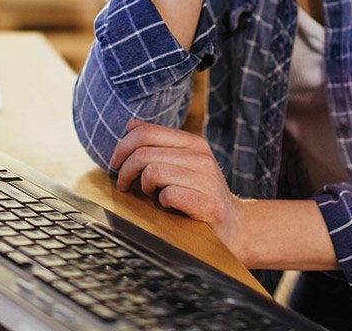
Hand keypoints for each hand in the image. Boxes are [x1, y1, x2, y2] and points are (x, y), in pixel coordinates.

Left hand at [109, 118, 245, 254]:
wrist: (234, 226)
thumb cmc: (199, 195)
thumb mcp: (182, 163)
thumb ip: (158, 145)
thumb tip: (131, 125)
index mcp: (193, 142)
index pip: (146, 132)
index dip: (122, 147)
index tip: (116, 164)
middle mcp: (201, 156)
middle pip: (144, 152)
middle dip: (125, 170)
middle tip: (124, 185)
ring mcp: (207, 180)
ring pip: (154, 172)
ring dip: (144, 186)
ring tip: (150, 194)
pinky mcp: (208, 204)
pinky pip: (169, 195)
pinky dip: (161, 202)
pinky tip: (168, 206)